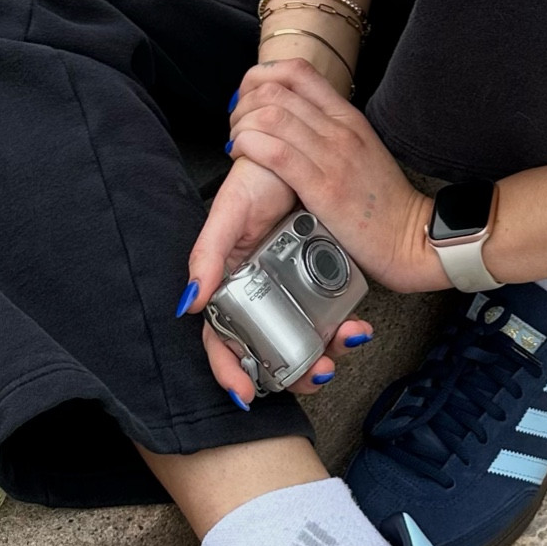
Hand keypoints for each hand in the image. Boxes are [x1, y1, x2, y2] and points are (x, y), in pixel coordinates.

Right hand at [184, 152, 375, 407]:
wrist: (313, 153)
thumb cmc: (262, 176)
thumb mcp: (232, 209)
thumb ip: (208, 252)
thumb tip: (189, 303)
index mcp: (231, 281)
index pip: (222, 337)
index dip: (229, 368)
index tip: (245, 392)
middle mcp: (260, 290)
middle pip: (267, 349)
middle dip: (290, 372)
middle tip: (318, 373)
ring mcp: (293, 287)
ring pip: (302, 340)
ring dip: (322, 353)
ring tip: (347, 343)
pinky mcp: (323, 279)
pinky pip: (330, 318)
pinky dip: (342, 329)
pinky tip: (357, 325)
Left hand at [224, 57, 446, 294]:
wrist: (409, 236)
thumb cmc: (382, 202)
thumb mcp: (361, 151)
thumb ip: (330, 132)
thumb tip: (293, 122)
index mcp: (348, 118)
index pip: (299, 72)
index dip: (263, 76)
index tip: (249, 97)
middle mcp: (340, 129)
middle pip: (277, 91)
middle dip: (244, 103)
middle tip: (236, 125)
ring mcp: (332, 156)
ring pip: (271, 116)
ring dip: (241, 125)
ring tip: (237, 143)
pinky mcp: (322, 187)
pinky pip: (276, 152)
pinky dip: (249, 146)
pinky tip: (242, 155)